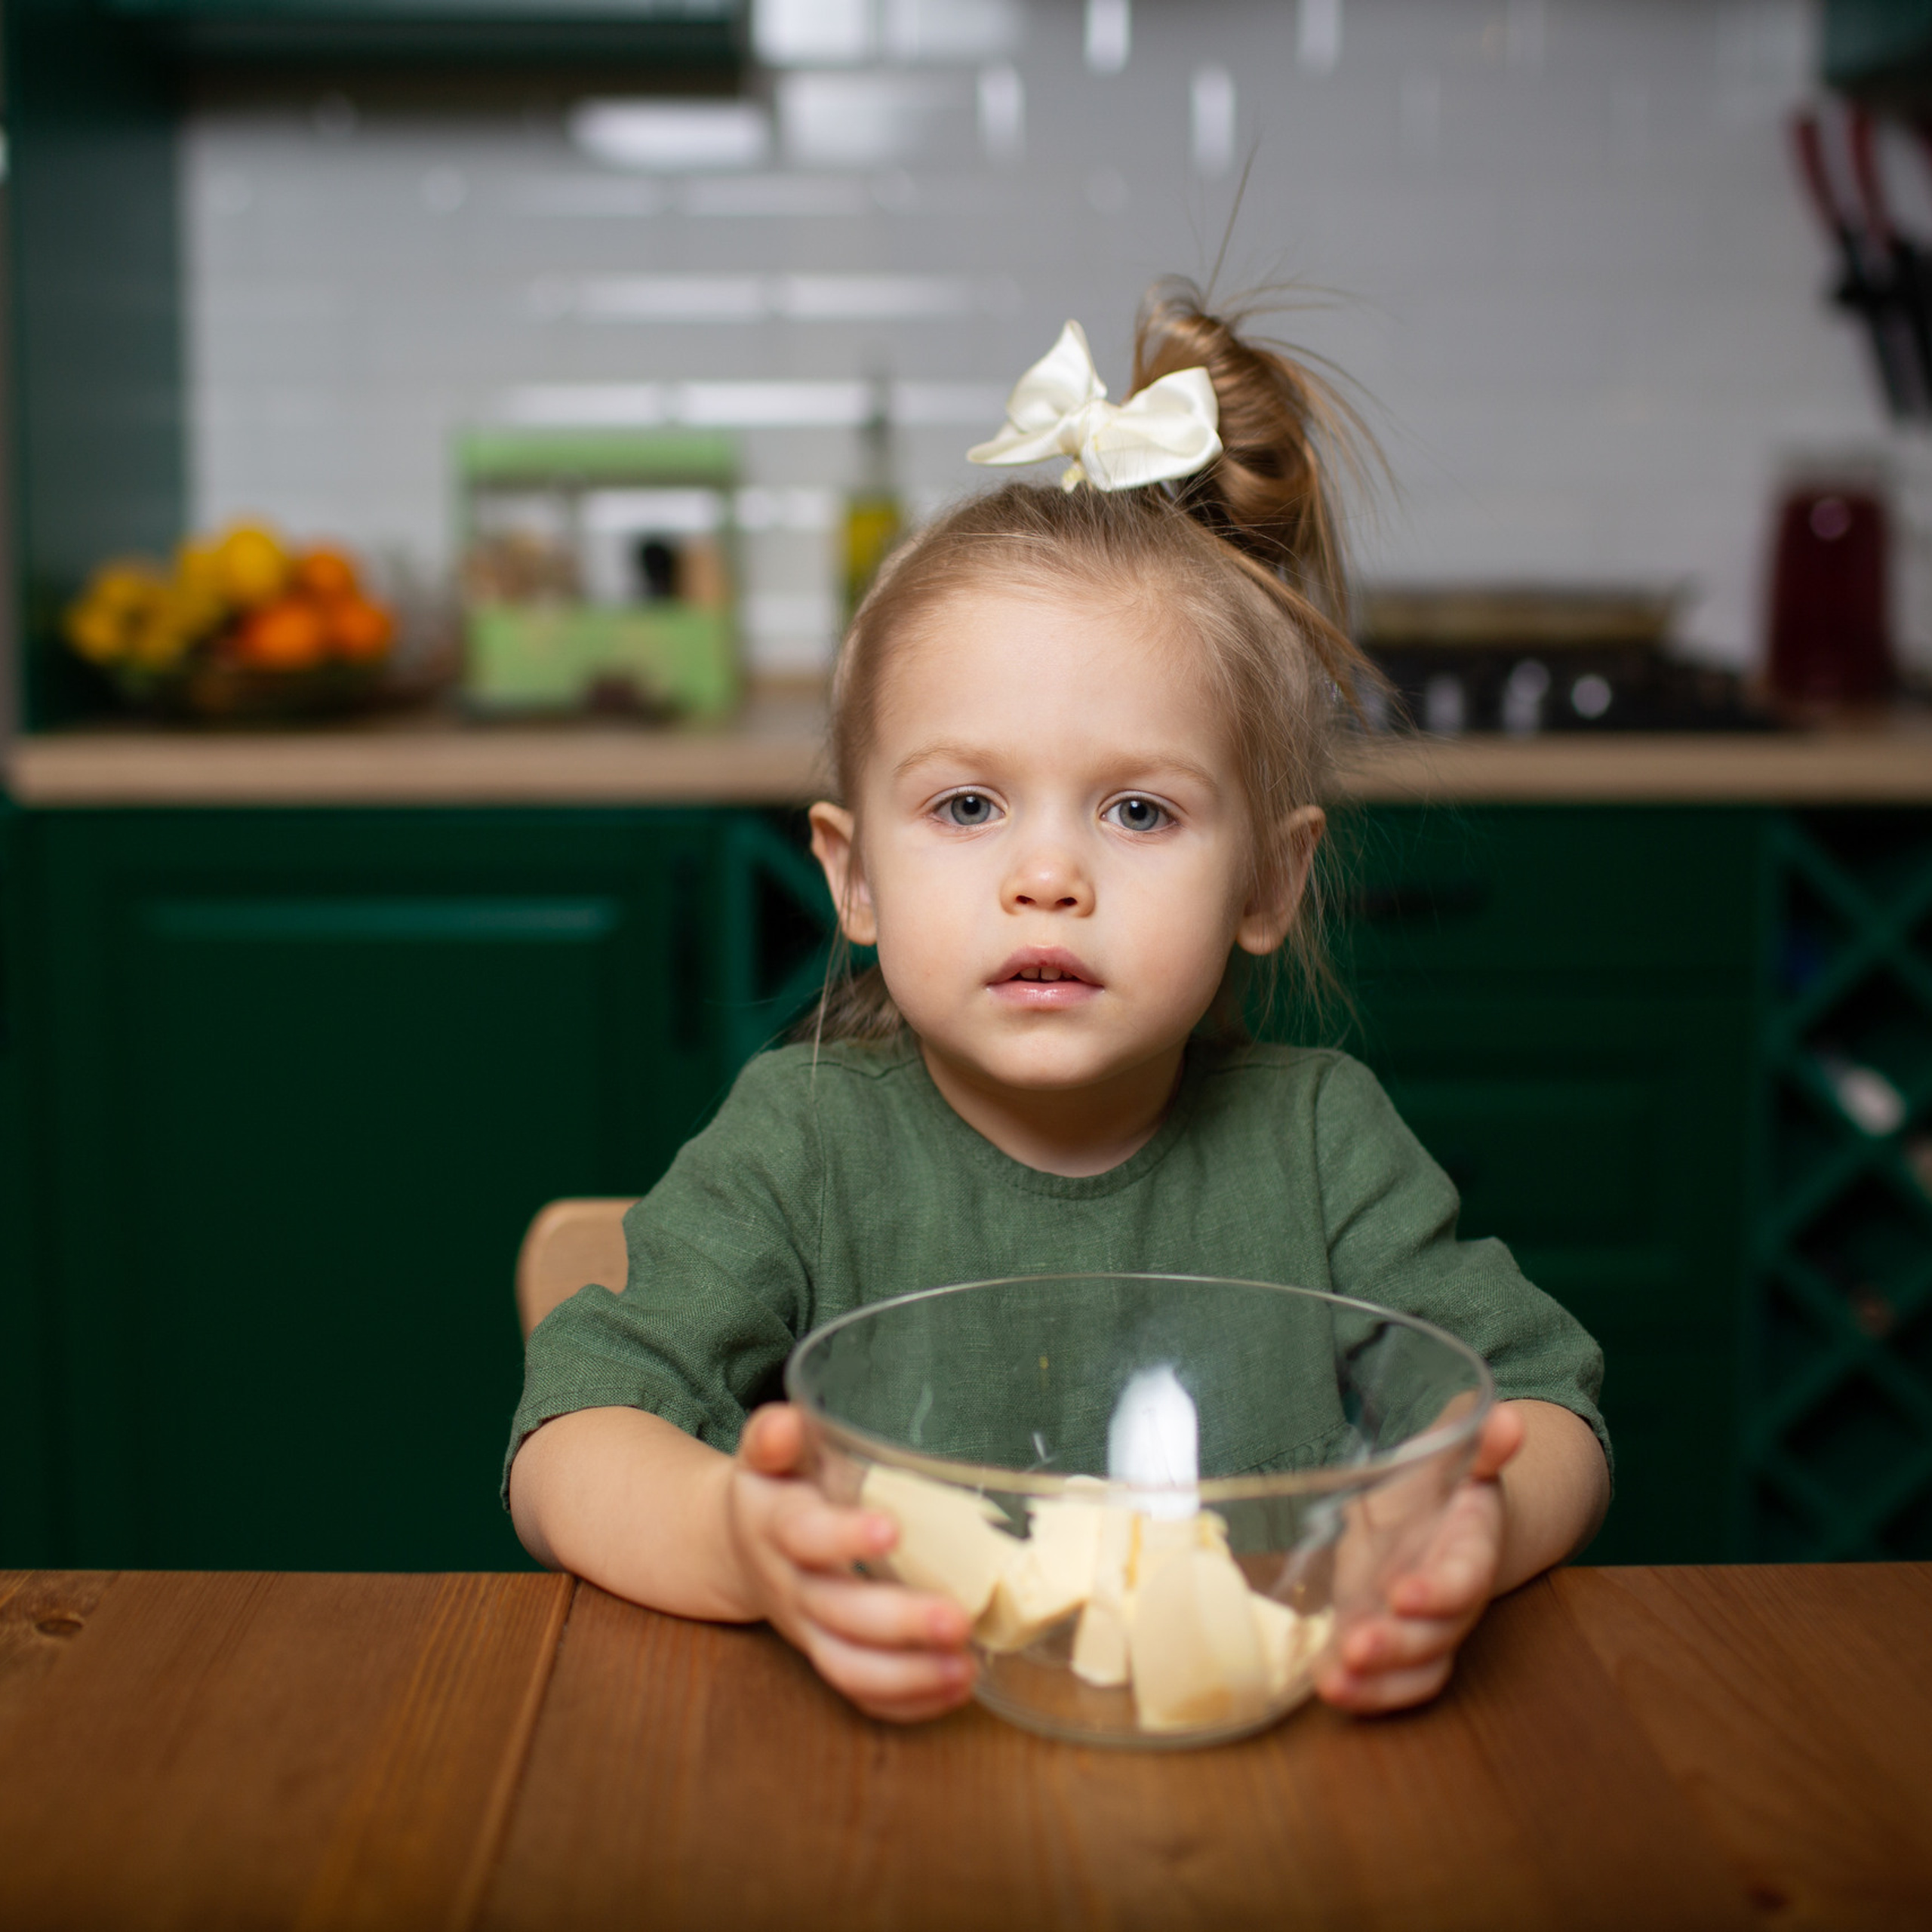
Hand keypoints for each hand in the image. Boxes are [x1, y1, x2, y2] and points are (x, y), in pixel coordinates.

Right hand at [724, 1403, 977, 1722]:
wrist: (735, 1546)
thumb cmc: (776, 1486)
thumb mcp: (768, 1453)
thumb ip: (775, 1436)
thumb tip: (785, 1423)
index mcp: (775, 1526)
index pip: (803, 1534)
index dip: (843, 1536)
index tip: (892, 1530)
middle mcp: (791, 1586)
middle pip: (837, 1614)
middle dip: (898, 1623)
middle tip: (958, 1619)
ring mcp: (808, 1631)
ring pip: (848, 1668)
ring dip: (908, 1676)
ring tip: (967, 1667)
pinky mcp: (827, 1658)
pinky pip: (861, 1695)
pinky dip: (908, 1702)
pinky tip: (957, 1687)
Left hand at [1316, 1403, 1525, 1713]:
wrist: (1448, 1524)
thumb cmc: (1445, 1488)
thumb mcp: (1456, 1459)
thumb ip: (1482, 1445)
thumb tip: (1509, 1421)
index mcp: (1468, 1550)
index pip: (1463, 1577)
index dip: (1438, 1590)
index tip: (1405, 1594)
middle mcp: (1450, 1601)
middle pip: (1434, 1636)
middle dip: (1397, 1646)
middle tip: (1356, 1647)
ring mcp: (1421, 1629)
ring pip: (1413, 1671)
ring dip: (1375, 1684)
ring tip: (1333, 1684)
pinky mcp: (1389, 1643)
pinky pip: (1386, 1682)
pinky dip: (1361, 1693)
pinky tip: (1326, 1689)